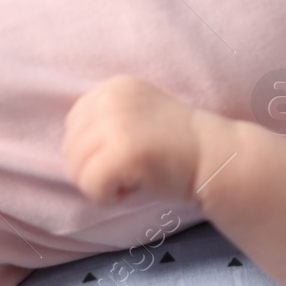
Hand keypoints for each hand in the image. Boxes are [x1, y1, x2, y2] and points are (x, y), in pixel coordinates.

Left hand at [63, 74, 204, 204]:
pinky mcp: (123, 151)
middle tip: (135, 168)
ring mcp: (116, 123)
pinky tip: (136, 188)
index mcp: (112, 87)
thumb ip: (104, 120)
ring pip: (76, 171)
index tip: (132, 152)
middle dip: (96, 169)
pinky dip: (109, 198)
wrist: (218, 157)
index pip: (74, 127)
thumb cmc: (177, 147)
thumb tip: (67, 147)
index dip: (97, 151)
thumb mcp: (138, 115)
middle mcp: (111, 98)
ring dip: (103, 184)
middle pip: (70, 150)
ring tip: (136, 176)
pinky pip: (91, 187)